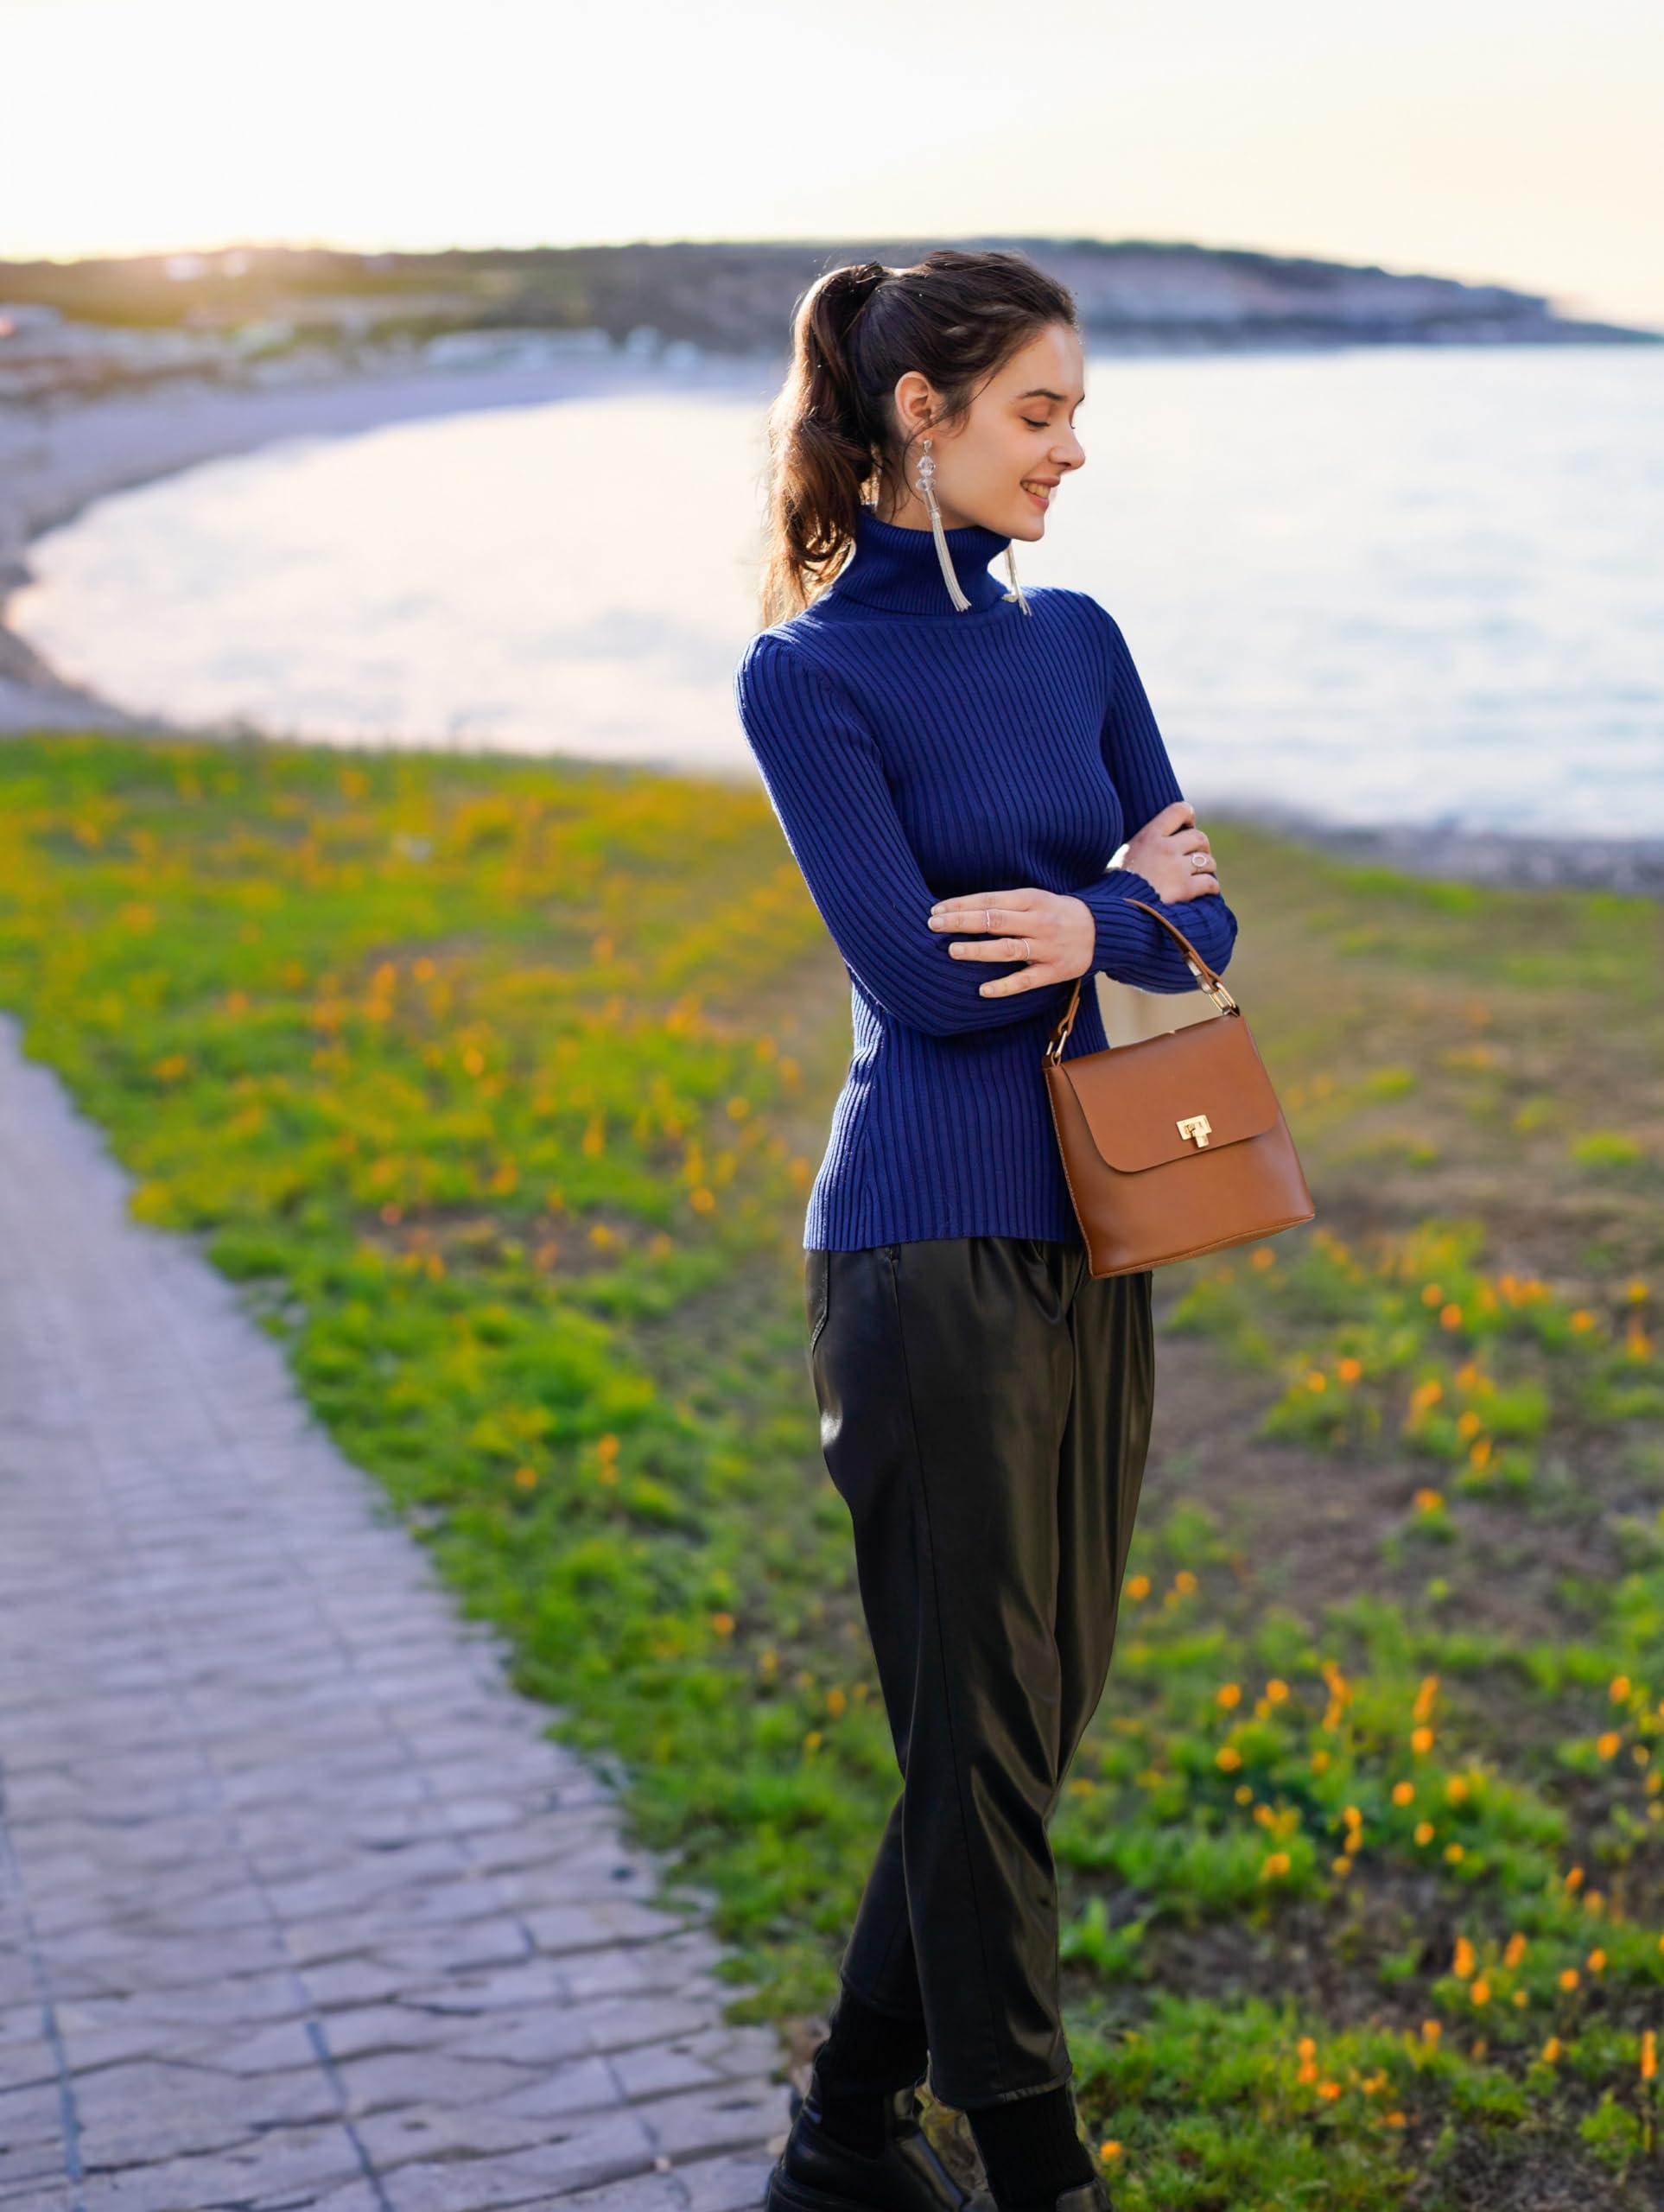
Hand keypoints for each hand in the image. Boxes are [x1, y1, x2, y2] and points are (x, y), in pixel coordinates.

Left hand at [925, 887, 1094, 997]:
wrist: (1101, 931)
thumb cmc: (1057, 913)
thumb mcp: (1035, 899)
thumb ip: (1004, 903)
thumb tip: (961, 908)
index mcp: (1032, 899)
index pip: (990, 900)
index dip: (962, 904)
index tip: (936, 910)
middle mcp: (1039, 922)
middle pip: (996, 921)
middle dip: (962, 922)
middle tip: (934, 925)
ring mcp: (1048, 948)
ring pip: (1009, 949)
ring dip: (979, 950)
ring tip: (952, 951)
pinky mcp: (1055, 971)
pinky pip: (1027, 980)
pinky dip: (1005, 986)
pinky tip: (983, 990)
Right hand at [1123, 800, 1221, 902]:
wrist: (1114, 908)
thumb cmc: (1114, 883)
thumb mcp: (1124, 854)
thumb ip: (1143, 844)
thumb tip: (1154, 843)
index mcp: (1149, 836)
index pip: (1179, 810)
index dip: (1189, 816)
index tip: (1188, 825)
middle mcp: (1166, 848)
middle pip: (1199, 837)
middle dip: (1202, 846)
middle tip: (1196, 855)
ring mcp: (1176, 869)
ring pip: (1207, 861)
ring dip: (1207, 867)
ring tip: (1201, 874)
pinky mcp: (1184, 889)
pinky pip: (1210, 882)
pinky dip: (1212, 886)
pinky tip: (1208, 889)